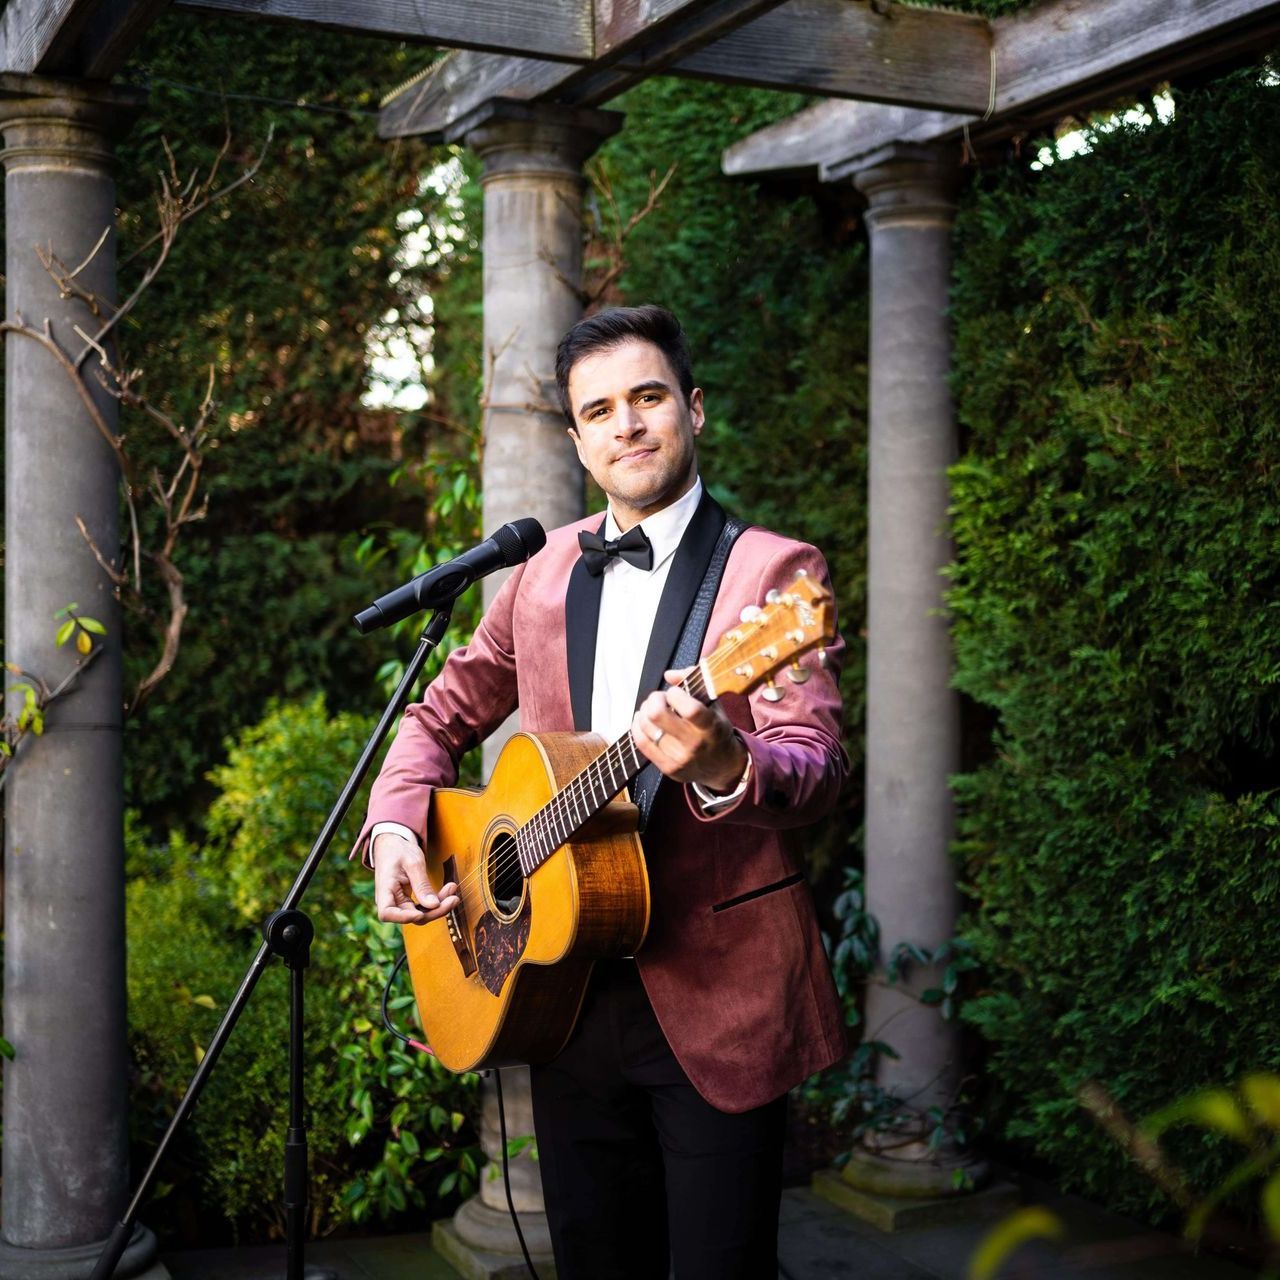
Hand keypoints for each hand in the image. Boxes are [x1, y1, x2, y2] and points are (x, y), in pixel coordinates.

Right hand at [373, 831, 458, 924]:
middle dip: (434, 911)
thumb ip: (422, 885)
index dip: (404, 917)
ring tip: (453, 892)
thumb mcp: (412, 863)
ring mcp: (400, 901)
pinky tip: (448, 891)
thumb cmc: (398, 850)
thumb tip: (434, 905)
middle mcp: (390, 900)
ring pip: (421, 913)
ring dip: (439, 906)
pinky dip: (437, 901)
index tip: (421, 913)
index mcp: (384, 889)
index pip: (387, 913)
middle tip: (453, 899)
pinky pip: (424, 906)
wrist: (394, 845)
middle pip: (411, 916)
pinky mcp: (409, 900)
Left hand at [631, 667, 748, 791]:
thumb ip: (695, 682)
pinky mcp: (667, 768)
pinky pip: (641, 742)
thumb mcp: (714, 705)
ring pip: (646, 726)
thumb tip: (668, 675)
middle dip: (654, 699)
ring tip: (652, 709)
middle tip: (660, 699)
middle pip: (657, 715)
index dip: (675, 694)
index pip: (689, 709)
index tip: (675, 692)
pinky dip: (637, 726)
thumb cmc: (717, 731)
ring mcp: (679, 758)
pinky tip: (643, 721)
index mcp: (710, 726)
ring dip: (644, 711)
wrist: (723, 767)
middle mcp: (695, 744)